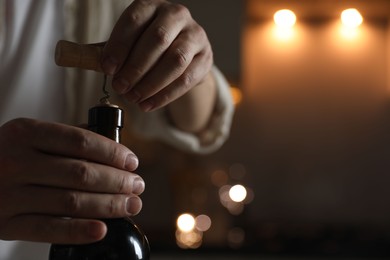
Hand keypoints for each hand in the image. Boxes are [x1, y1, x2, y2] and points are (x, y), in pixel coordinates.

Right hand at [0, 118, 144, 243]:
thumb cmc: (6, 156)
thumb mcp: (27, 136)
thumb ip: (64, 137)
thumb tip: (109, 143)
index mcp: (25, 133)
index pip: (81, 141)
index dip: (113, 153)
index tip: (132, 162)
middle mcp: (15, 161)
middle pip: (81, 173)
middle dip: (118, 181)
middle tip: (138, 186)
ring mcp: (8, 194)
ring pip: (71, 202)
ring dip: (109, 205)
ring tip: (131, 205)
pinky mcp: (5, 224)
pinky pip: (48, 229)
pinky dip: (79, 231)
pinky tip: (102, 229)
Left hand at [101, 0, 212, 111]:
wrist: (182, 54)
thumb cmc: (147, 47)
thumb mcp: (128, 43)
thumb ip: (106, 50)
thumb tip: (75, 58)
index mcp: (151, 6)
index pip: (134, 20)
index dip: (119, 45)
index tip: (107, 69)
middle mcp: (176, 15)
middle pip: (158, 40)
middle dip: (136, 67)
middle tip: (120, 88)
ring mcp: (195, 35)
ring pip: (175, 60)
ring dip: (152, 83)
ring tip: (134, 99)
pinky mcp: (205, 57)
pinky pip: (187, 79)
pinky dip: (165, 95)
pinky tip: (149, 105)